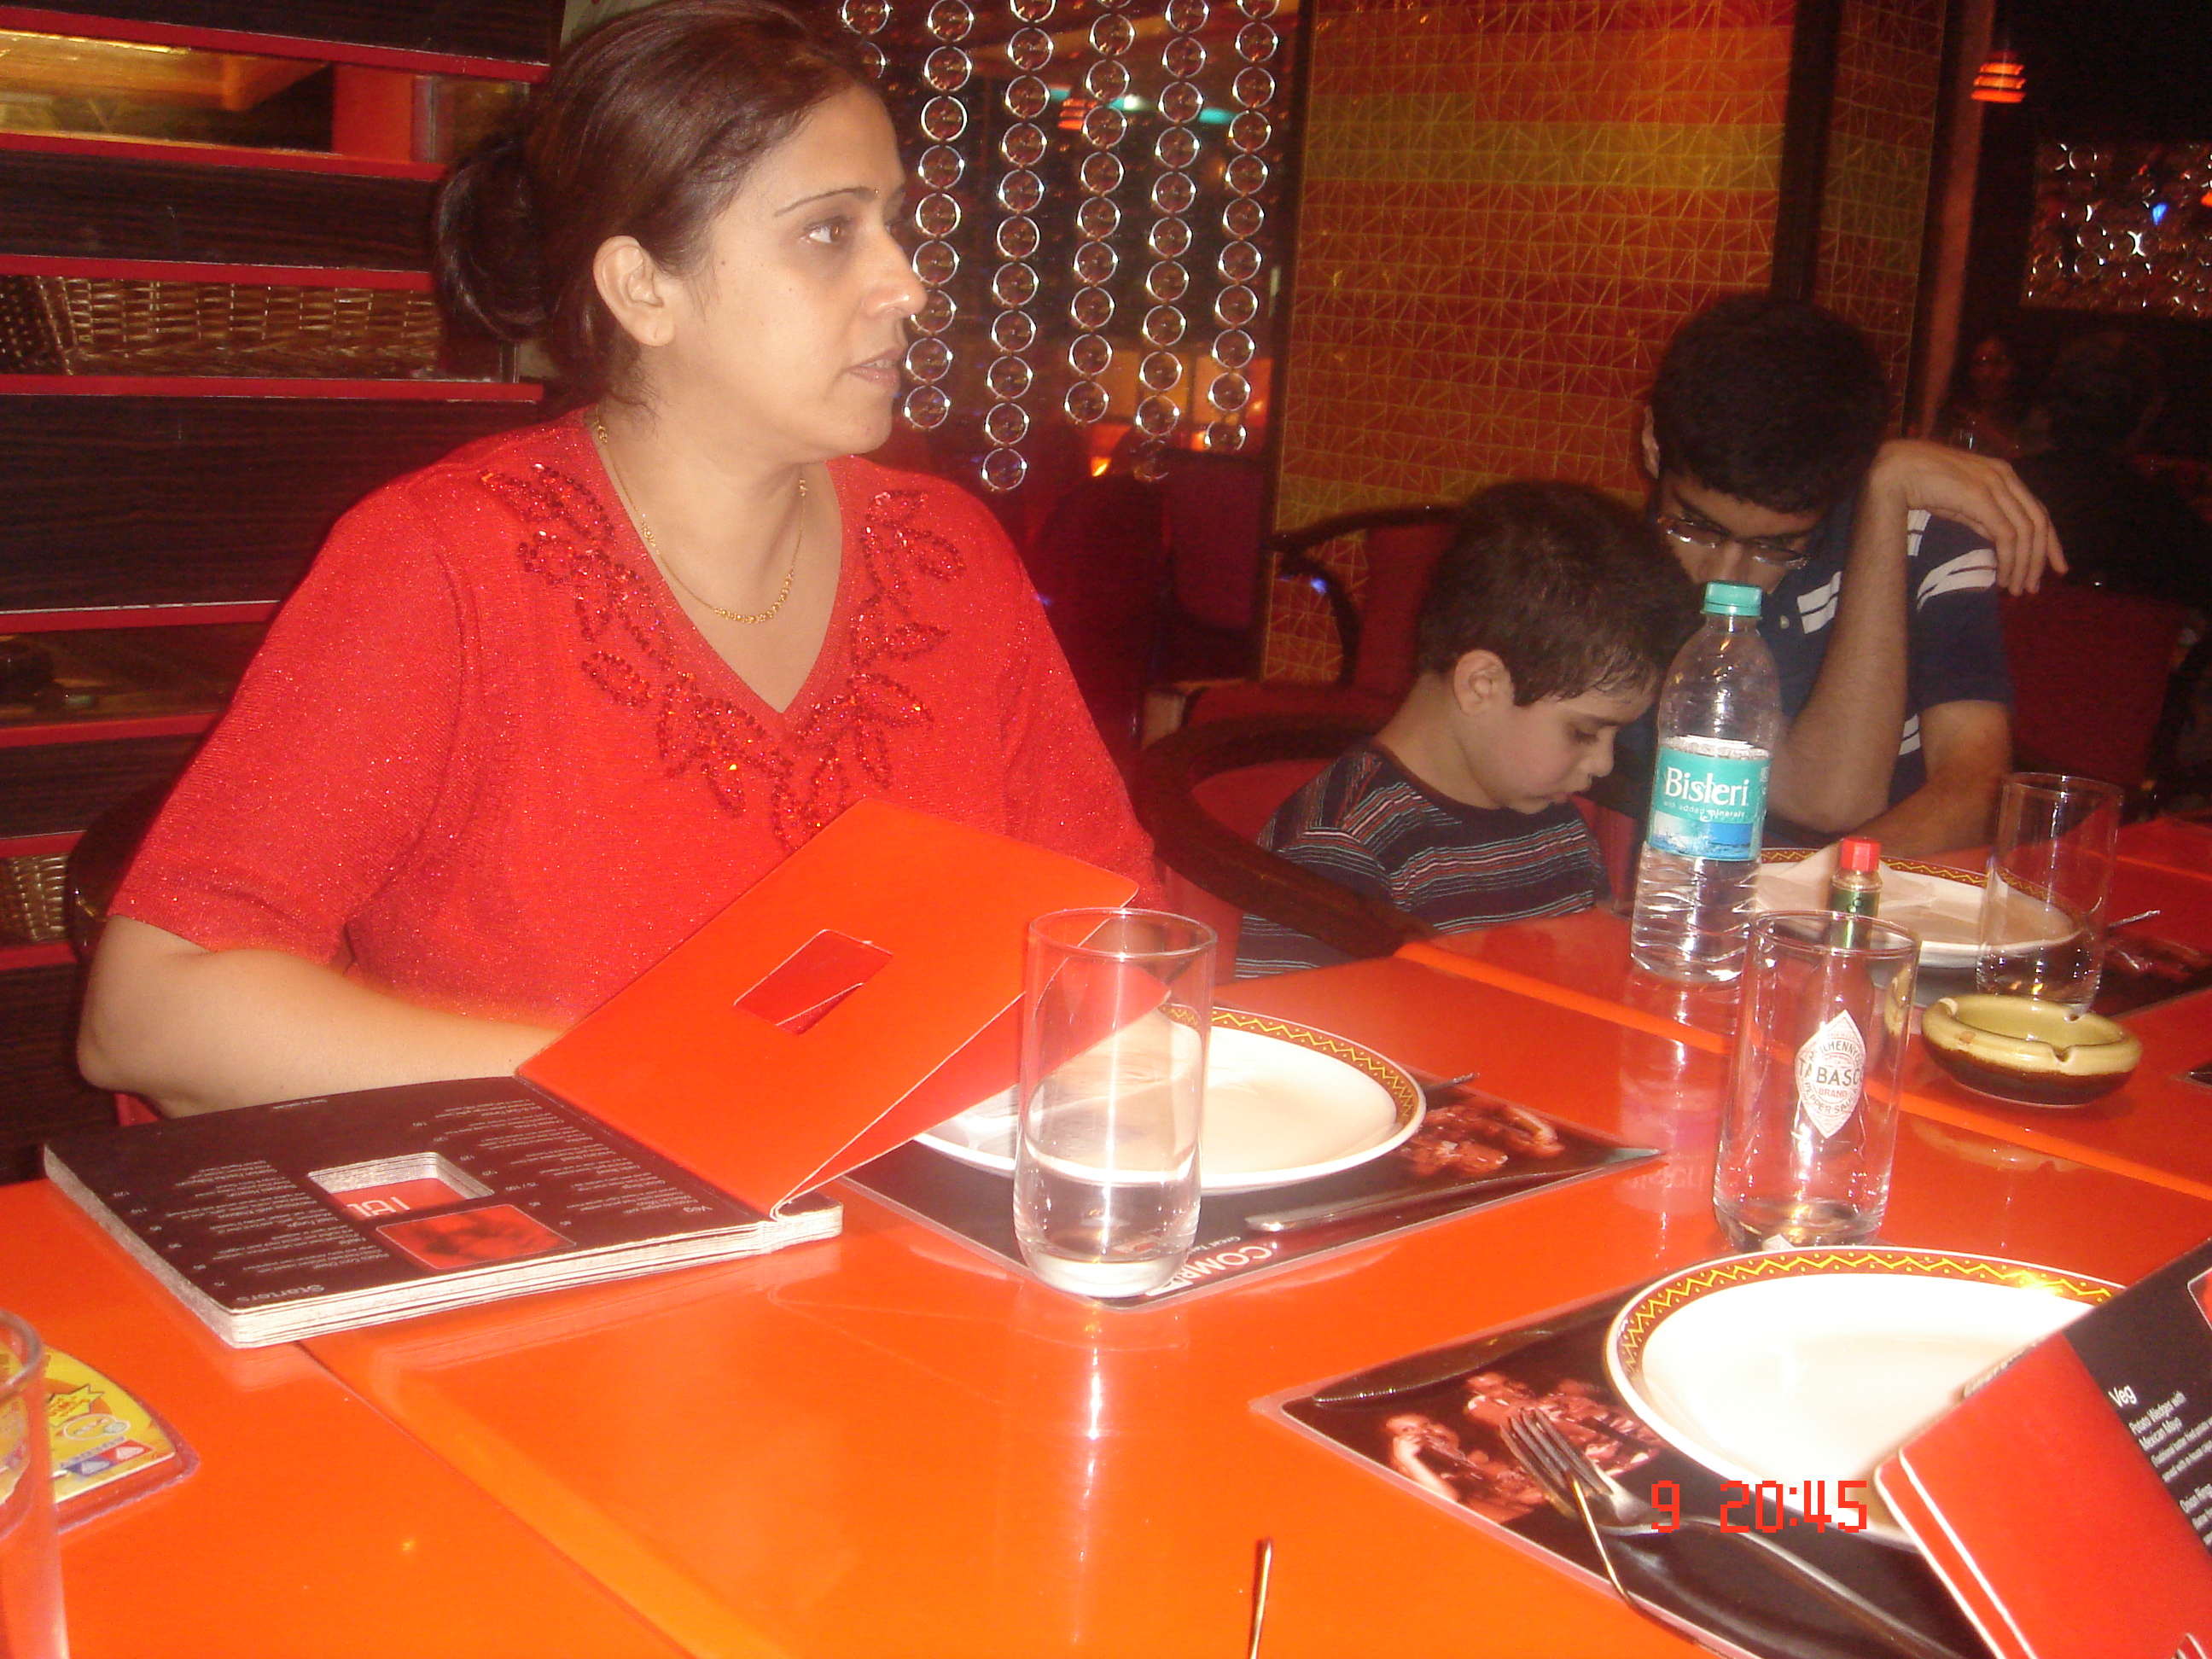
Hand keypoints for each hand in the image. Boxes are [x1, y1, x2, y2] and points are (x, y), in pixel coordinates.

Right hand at [1863, 439, 2065, 593]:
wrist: (1898, 467)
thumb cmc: (1921, 483)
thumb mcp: (1960, 503)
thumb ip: (1982, 518)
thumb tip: (1999, 541)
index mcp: (2004, 474)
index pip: (2038, 511)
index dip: (2050, 542)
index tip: (2055, 567)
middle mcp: (2006, 476)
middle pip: (2039, 522)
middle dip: (2040, 558)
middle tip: (2032, 587)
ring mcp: (1995, 485)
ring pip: (2026, 531)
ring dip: (2024, 564)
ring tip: (2016, 588)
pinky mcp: (1981, 497)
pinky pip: (2006, 534)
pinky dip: (2009, 559)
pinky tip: (2002, 575)